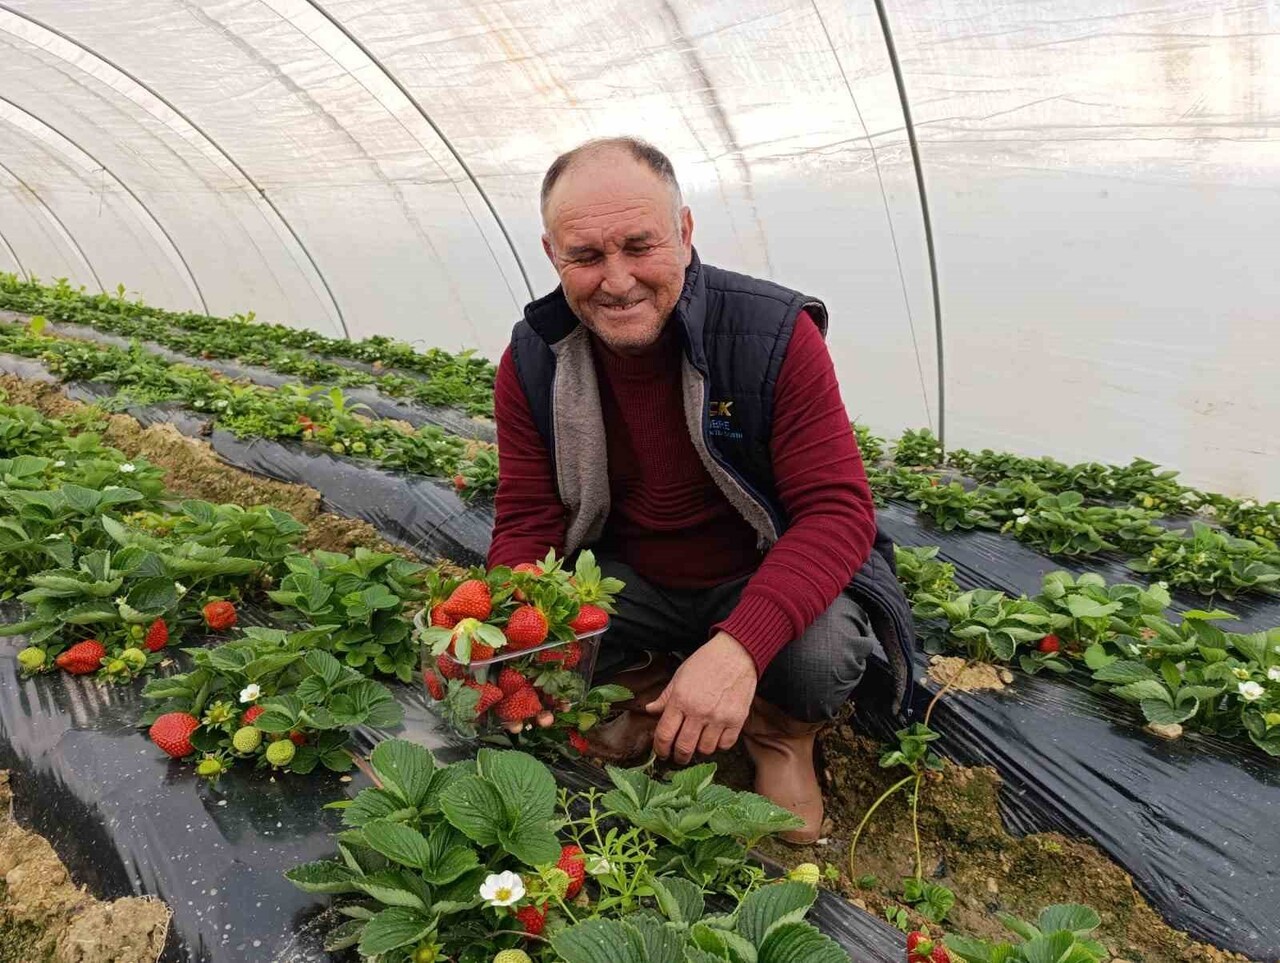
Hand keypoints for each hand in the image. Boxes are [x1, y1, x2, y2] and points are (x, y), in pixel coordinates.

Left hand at [646, 631, 756, 764]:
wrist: (736, 653)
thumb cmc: (705, 662)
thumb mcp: (679, 676)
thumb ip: (665, 697)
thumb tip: (649, 710)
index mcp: (680, 700)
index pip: (665, 734)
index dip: (660, 748)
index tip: (661, 752)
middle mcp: (698, 711)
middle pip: (684, 748)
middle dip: (678, 756)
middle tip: (678, 756)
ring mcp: (719, 717)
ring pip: (705, 750)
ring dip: (699, 750)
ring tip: (698, 743)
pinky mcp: (737, 720)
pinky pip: (725, 745)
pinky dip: (719, 745)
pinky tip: (715, 737)